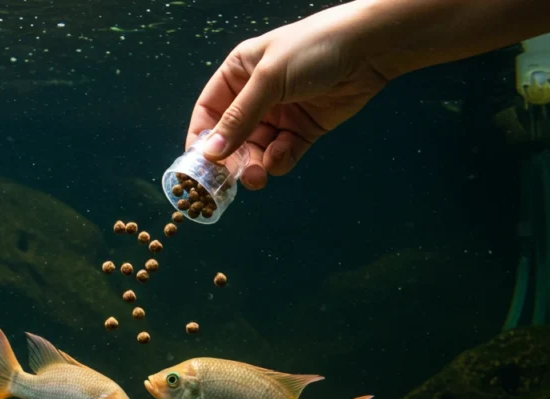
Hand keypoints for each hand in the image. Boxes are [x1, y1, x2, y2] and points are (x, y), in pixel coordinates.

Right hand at [187, 1, 389, 189]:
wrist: (369, 49)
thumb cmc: (313, 49)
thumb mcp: (269, 79)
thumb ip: (239, 118)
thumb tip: (211, 153)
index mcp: (238, 74)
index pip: (209, 112)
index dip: (201, 139)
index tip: (197, 167)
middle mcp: (254, 96)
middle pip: (231, 138)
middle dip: (231, 160)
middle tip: (230, 182)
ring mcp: (279, 114)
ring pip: (255, 150)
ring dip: (254, 165)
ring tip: (258, 176)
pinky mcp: (302, 129)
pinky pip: (281, 154)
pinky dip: (278, 160)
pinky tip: (281, 156)